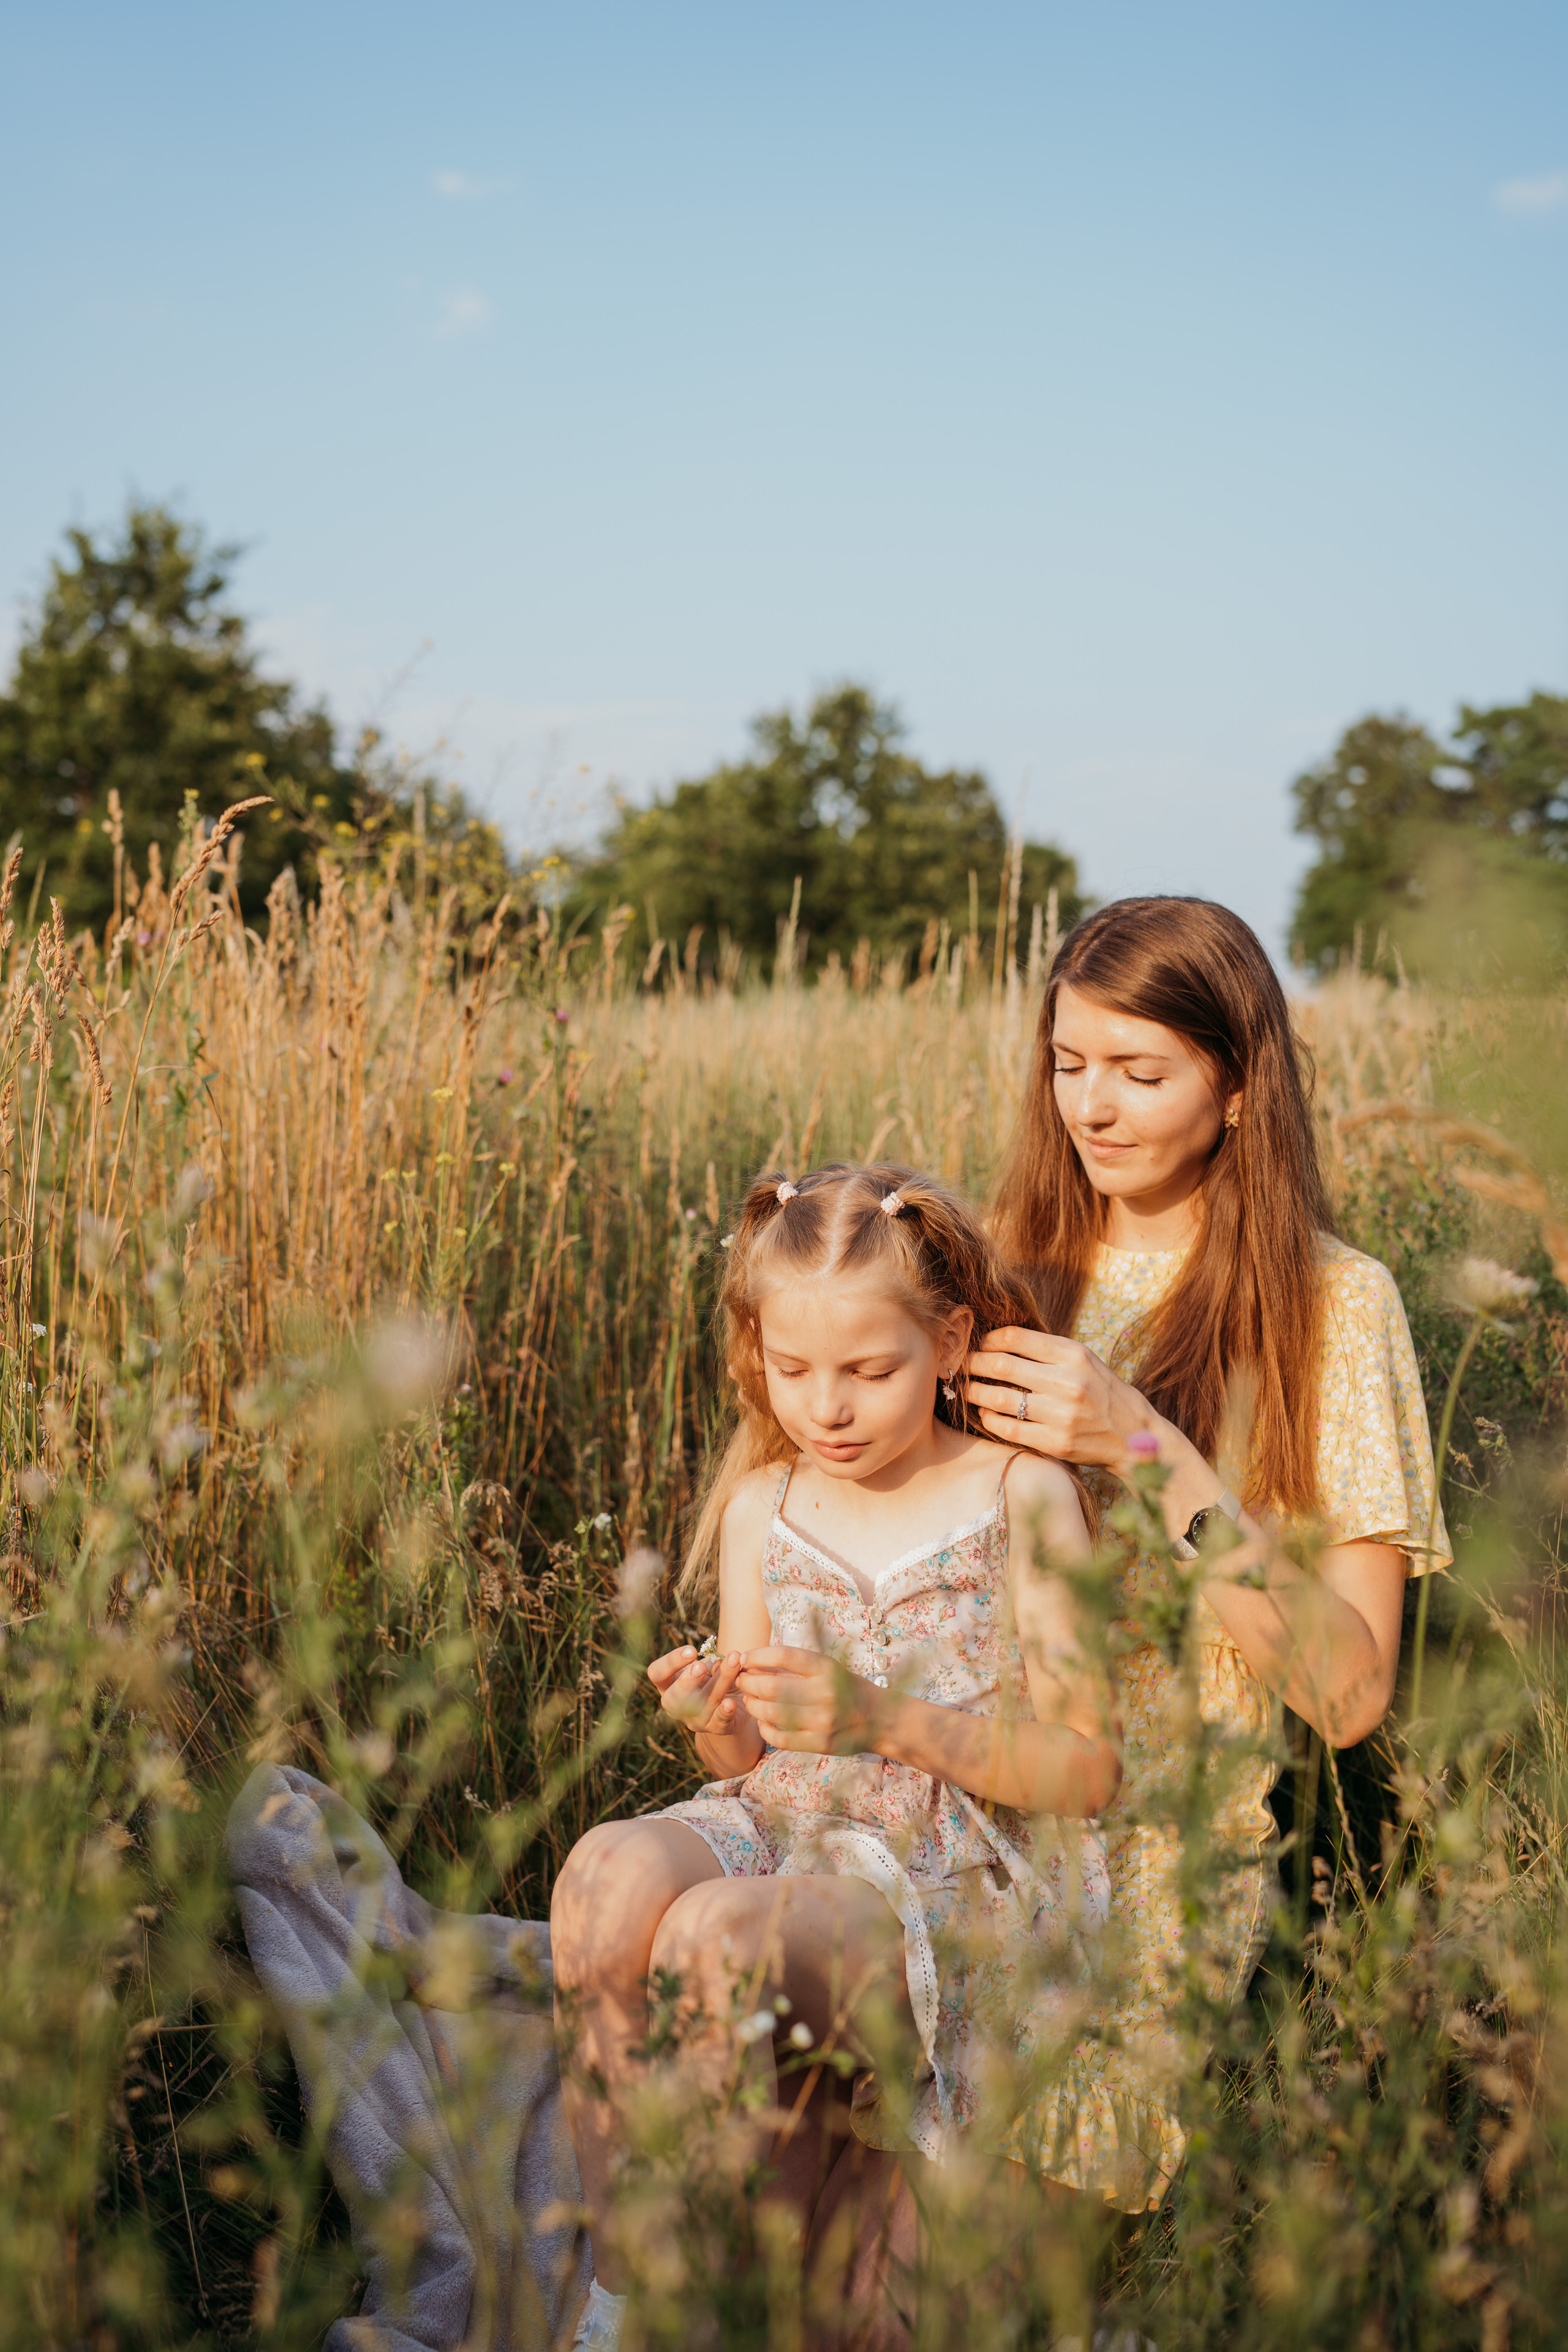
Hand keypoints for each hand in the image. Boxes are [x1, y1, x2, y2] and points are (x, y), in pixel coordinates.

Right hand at [647, 1643, 748, 1735]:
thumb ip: (711, 1662)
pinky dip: (725, 1712)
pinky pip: (719, 1721)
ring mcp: (694, 1720)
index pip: (657, 1674)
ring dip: (720, 1680)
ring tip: (734, 1662)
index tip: (692, 1650)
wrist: (734, 1703)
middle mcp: (676, 1706)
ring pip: (704, 1703)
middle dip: (687, 1681)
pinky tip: (730, 1703)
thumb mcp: (708, 1666)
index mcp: (668, 1685)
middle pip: (672, 1698)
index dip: (670, 1662)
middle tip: (700, 1667)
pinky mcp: (716, 1728)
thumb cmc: (713, 1678)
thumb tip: (721, 1662)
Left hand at [734, 1646, 883, 1755]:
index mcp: (827, 1669)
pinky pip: (780, 1738)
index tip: (744, 1657)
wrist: (878, 1719)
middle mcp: (824, 1694)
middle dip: (748, 1681)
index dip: (757, 1655)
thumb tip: (754, 1662)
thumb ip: (797, 1665)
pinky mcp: (819, 1744)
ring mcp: (822, 1722)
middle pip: (771, 1686)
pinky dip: (765, 1729)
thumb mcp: (828, 1668)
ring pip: (771, 1713)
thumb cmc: (846, 1688)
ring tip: (750, 1699)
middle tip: (741, 1679)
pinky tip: (762, 1721)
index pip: (783, 1656)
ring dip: (753, 1704)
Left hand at [964, 1326, 1156, 1470]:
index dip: (987, 1340)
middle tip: (961, 1365)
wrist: (1133, 1435)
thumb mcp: (1084, 1361)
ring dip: (975, 1392)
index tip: (978, 1344)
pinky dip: (990, 1419)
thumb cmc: (1102, 1392)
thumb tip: (998, 1340)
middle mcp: (1068, 1382)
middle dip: (973, 1363)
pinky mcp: (1056, 1443)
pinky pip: (1009, 1428)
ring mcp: (1062, 1414)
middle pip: (1002, 1365)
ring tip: (967, 1389)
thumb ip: (1047, 1351)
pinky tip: (985, 1413)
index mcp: (1074, 1354)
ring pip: (1000, 1398)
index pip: (1016, 1338)